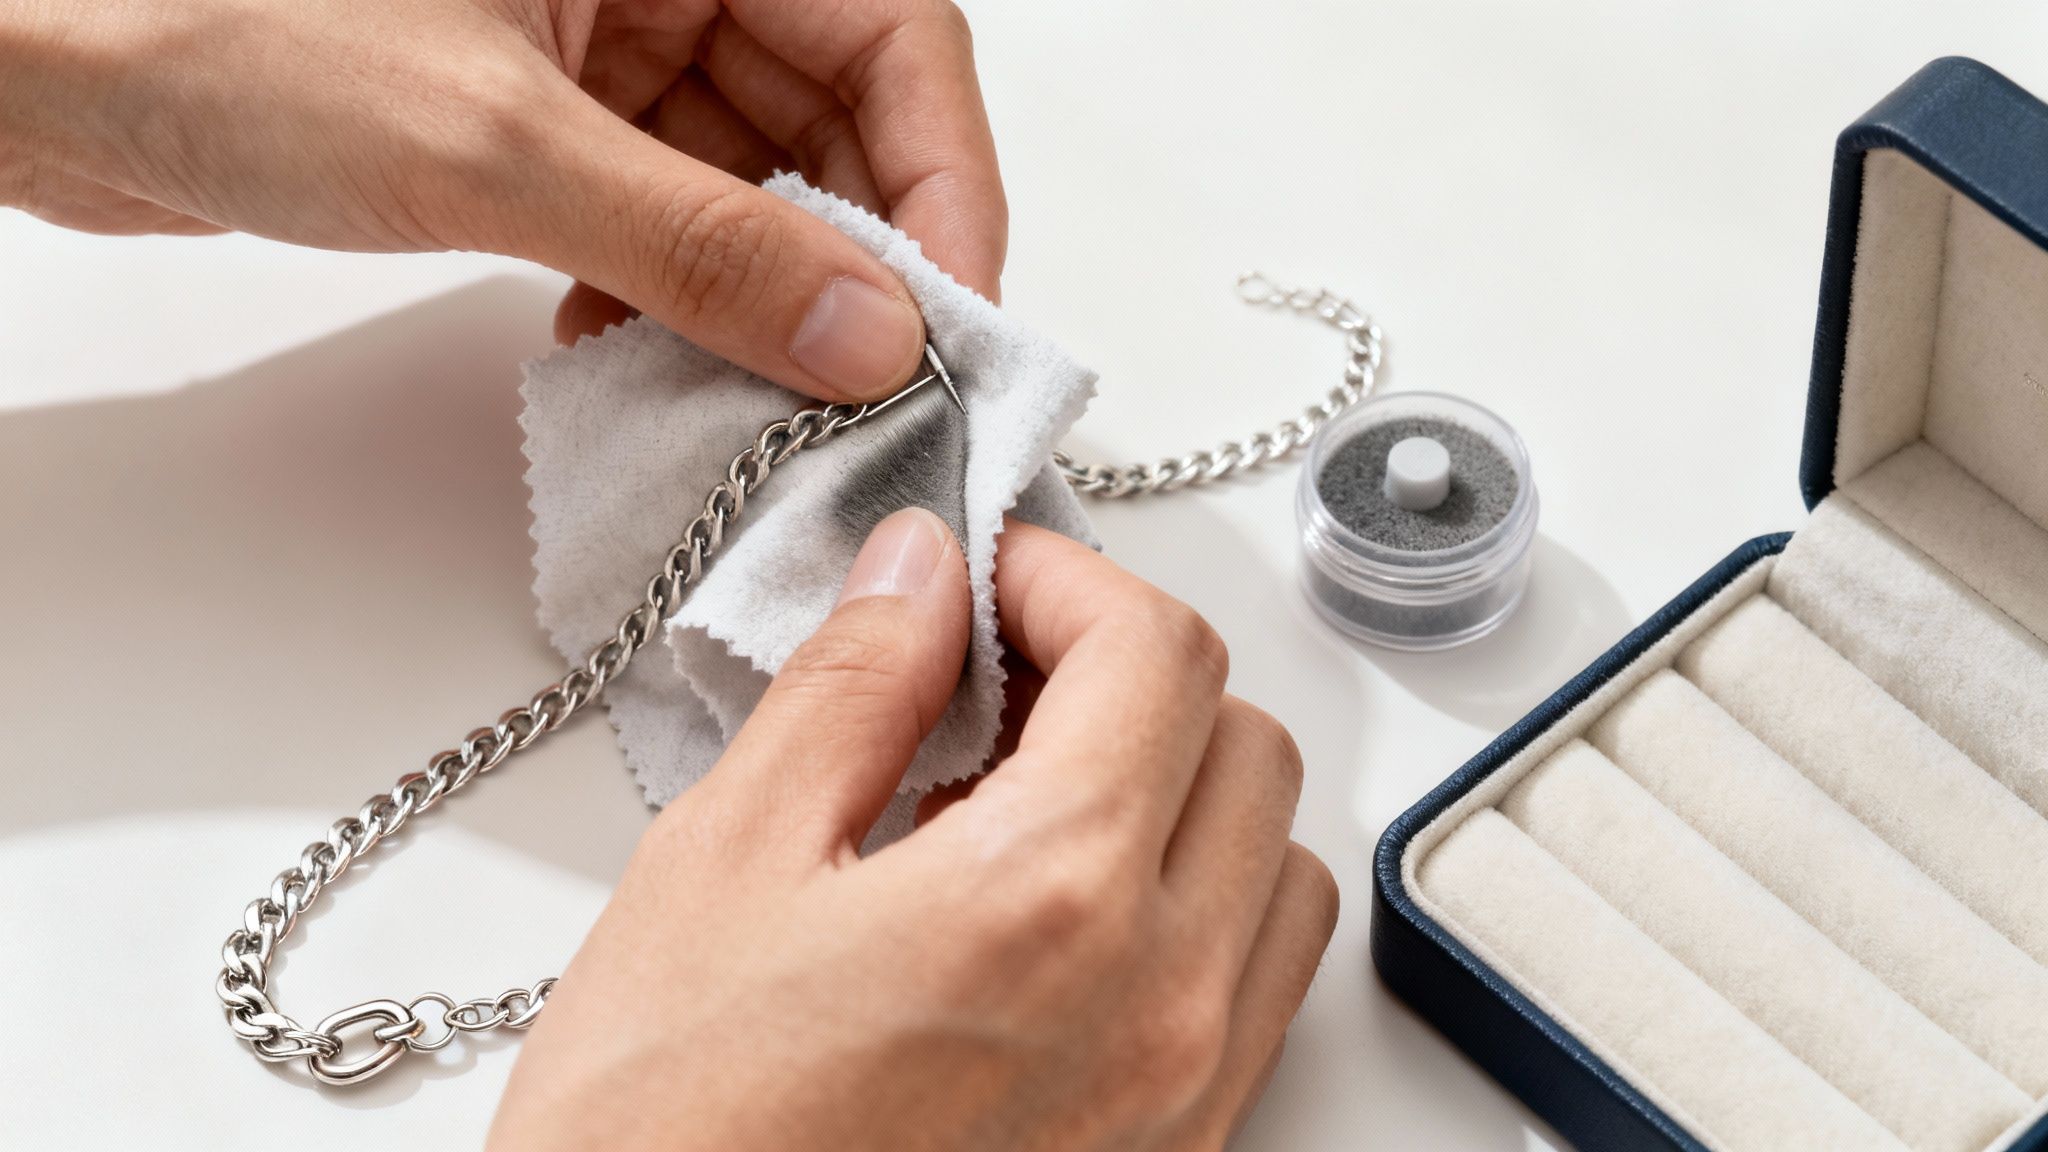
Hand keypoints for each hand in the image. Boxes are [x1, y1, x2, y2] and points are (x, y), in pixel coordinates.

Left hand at [0, 0, 1005, 399]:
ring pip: (758, 184)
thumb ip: (699, 245)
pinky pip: (670, 221)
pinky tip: (638, 366)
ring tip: (752, 398)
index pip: (892, 36)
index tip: (953, 317)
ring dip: (763, 299)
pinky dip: (673, 302)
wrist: (46, 65)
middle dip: (856, 258)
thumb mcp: (493, 146)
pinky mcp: (549, 127)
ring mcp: (605, 50)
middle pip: (839, 118)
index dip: (943, 180)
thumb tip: (865, 331)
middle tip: (865, 387)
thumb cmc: (220, 22)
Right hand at [489, 510, 1338, 1150]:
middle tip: (1001, 680)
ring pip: (1277, 867)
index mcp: (1046, 900)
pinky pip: (1255, 989)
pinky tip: (1054, 920)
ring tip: (1028, 805)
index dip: (1067, 579)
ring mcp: (1182, 1096)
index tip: (988, 583)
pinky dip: (1193, 910)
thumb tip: (920, 574)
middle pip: (1244, 744)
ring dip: (1181, 794)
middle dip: (1132, 675)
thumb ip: (853, 686)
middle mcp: (1157, 1002)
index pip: (1155, 654)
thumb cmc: (665, 1135)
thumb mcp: (723, 862)